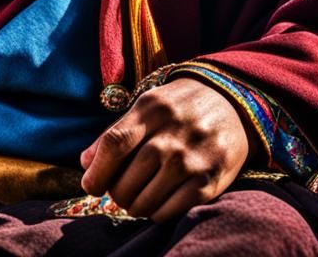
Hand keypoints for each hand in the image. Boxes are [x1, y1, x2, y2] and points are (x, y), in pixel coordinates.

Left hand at [78, 75, 259, 222]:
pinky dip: (156, 213)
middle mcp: (171, 134)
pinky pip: (169, 211)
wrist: (232, 103)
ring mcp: (191, 159)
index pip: (114, 143)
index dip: (96, 171)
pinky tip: (157, 201)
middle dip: (115, 193)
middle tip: (117, 191)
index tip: (90, 184)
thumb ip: (116, 132)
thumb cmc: (179, 106)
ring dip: (134, 206)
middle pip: (127, 179)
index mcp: (151, 110)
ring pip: (145, 201)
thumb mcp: (147, 106)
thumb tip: (85, 163)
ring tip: (136, 198)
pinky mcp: (208, 182)